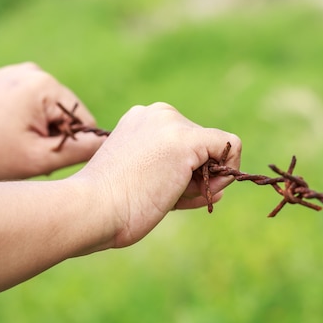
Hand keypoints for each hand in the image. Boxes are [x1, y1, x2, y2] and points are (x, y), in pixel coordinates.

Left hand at [0, 62, 104, 179]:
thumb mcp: (41, 159)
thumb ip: (79, 150)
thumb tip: (107, 142)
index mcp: (45, 86)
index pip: (81, 118)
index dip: (69, 140)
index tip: (45, 153)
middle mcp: (33, 70)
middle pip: (64, 110)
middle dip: (53, 132)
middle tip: (28, 150)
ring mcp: (16, 70)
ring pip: (47, 106)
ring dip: (40, 125)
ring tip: (16, 140)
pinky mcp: (3, 76)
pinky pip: (28, 99)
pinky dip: (24, 115)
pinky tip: (6, 128)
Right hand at [75, 102, 241, 249]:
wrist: (91, 209)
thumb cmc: (108, 206)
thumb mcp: (140, 179)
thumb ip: (174, 174)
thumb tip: (220, 181)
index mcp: (141, 120)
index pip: (182, 143)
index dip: (185, 174)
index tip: (168, 193)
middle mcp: (157, 113)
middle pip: (202, 146)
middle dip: (197, 177)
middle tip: (172, 199)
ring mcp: (172, 124)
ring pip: (216, 149)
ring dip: (207, 181)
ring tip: (175, 199)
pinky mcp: (188, 140)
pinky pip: (231, 145)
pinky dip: (229, 170)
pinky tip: (207, 190)